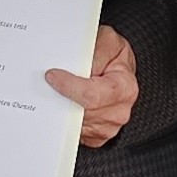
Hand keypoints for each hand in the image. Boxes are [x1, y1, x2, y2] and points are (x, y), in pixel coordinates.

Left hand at [45, 25, 137, 146]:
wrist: (119, 68)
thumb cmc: (114, 56)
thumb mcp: (108, 40)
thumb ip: (95, 51)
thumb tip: (79, 66)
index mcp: (124, 88)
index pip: (91, 95)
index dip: (69, 86)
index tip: (52, 75)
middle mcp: (118, 111)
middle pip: (80, 112)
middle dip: (63, 97)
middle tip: (53, 82)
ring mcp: (107, 127)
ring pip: (74, 125)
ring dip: (62, 108)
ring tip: (61, 91)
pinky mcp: (96, 137)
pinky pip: (74, 134)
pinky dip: (66, 120)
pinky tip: (67, 104)